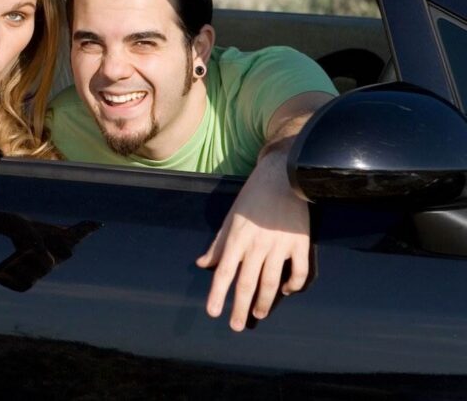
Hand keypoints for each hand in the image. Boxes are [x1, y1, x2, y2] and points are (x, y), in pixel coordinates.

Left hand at [195, 152, 309, 330]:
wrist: (282, 176)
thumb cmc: (252, 198)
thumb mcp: (230, 218)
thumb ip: (218, 244)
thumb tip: (202, 264)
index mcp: (237, 238)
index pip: (224, 272)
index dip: (218, 294)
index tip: (213, 313)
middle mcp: (257, 245)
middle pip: (246, 283)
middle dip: (240, 307)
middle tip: (236, 326)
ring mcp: (279, 245)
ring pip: (271, 282)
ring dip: (264, 301)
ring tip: (258, 314)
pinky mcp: (300, 243)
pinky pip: (298, 272)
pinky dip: (293, 285)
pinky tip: (287, 291)